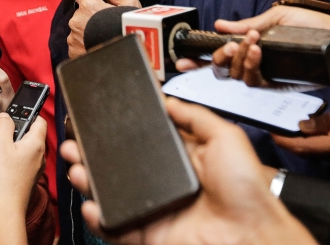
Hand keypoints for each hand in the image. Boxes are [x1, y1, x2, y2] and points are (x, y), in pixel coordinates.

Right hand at [0, 114, 45, 207]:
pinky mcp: (21, 179)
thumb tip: (5, 117)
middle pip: (17, 137)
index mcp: (35, 143)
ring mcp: (29, 168)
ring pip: (9, 152)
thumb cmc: (4, 178)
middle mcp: (36, 155)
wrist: (4, 209)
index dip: (24, 115)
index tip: (9, 118)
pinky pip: (8, 166)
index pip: (38, 120)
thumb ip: (3, 125)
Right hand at [62, 98, 315, 244]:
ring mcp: (154, 211)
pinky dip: (98, 218)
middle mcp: (165, 185)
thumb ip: (196, 116)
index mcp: (181, 161)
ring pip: (111, 195)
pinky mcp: (148, 236)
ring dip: (89, 181)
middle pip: (119, 168)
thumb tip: (168, 99)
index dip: (119, 133)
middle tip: (77, 142)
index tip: (99, 120)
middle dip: (94, 154)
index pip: (142, 143)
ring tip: (77, 165)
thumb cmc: (248, 191)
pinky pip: (115, 228)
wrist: (252, 237)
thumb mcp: (226, 138)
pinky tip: (90, 203)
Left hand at [68, 0, 141, 58]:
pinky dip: (83, 45)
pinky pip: (76, 45)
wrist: (125, 57)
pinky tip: (96, 47)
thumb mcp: (128, 6)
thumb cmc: (129, 29)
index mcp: (88, 6)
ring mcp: (73, 38)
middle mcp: (76, 21)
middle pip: (79, 12)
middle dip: (88, 15)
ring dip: (85, 30)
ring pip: (77, 29)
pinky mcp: (73, 53)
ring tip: (101, 37)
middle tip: (103, 21)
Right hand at [210, 6, 329, 87]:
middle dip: (220, 57)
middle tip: (228, 46)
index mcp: (254, 45)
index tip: (185, 60)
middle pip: (224, 68)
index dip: (202, 59)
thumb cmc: (318, 29)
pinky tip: (256, 51)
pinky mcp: (277, 86)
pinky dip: (251, 66)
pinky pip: (254, 82)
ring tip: (251, 42)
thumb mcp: (278, 18)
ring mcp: (266, 75)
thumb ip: (248, 24)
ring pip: (236, 76)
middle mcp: (256, 62)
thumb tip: (221, 25)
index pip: (222, 54)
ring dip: (238, 58)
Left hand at [274, 90, 329, 166]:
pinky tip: (319, 122)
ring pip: (323, 150)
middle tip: (276, 116)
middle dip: (291, 136)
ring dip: (307, 137)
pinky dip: (323, 138)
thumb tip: (303, 124)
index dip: (281, 138)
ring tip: (293, 115)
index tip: (265, 124)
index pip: (302, 147)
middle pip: (310, 151)